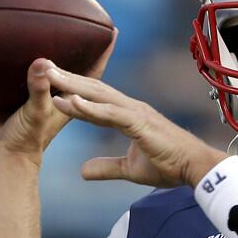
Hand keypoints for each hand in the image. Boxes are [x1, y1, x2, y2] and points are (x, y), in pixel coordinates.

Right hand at [0, 30, 118, 163]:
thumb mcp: (34, 112)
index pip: (93, 71)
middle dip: (88, 48)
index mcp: (72, 100)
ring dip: (66, 56)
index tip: (113, 30)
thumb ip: (38, 89)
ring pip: (60, 73)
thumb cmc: (25, 140)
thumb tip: (45, 63)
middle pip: (80, 69)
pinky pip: (40, 78)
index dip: (103, 52)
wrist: (5, 158)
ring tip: (66, 32)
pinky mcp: (28, 99)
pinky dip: (41, 66)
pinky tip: (33, 55)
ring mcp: (46, 99)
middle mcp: (62, 97)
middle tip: (93, 21)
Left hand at [45, 66, 224, 188]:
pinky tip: (68, 101)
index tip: (50, 83)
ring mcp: (136, 112)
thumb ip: (106, 167)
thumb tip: (82, 171)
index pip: (95, 99)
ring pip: (98, 95)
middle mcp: (130, 107)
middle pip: (93, 89)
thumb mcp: (130, 170)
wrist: (196, 168)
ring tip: (48, 76)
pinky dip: (88, 107)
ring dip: (71, 85)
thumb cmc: (171, 165)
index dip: (73, 90)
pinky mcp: (140, 123)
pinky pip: (109, 114)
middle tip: (42, 66)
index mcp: (129, 115)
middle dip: (67, 78)